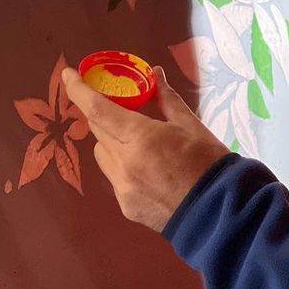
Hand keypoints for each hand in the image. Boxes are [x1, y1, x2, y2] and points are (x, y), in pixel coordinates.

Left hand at [62, 65, 229, 232]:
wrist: (220, 215)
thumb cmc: (209, 164)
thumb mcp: (191, 125)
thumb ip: (166, 99)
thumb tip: (155, 73)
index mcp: (140, 138)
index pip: (97, 109)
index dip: (78, 90)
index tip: (67, 74)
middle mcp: (123, 163)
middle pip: (97, 130)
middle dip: (103, 114)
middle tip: (118, 106)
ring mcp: (122, 188)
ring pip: (102, 154)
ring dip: (111, 140)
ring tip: (138, 140)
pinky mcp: (125, 206)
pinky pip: (114, 176)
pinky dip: (122, 165)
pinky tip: (147, 169)